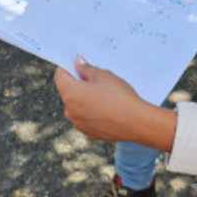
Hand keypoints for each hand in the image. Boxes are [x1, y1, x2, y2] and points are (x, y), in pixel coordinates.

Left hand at [54, 57, 175, 150]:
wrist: (136, 123)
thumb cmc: (119, 96)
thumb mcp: (103, 75)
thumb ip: (86, 68)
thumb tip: (78, 63)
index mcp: (70, 94)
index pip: (59, 76)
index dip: (66, 67)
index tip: (75, 64)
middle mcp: (70, 112)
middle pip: (68, 92)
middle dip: (78, 84)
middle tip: (95, 79)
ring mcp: (79, 124)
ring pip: (77, 106)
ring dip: (85, 99)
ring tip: (104, 95)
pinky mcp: (89, 133)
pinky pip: (86, 118)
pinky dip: (92, 112)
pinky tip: (107, 109)